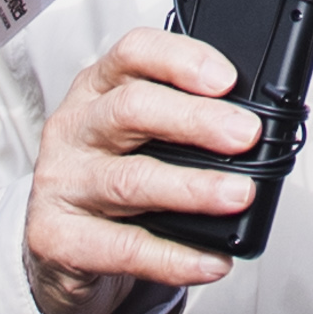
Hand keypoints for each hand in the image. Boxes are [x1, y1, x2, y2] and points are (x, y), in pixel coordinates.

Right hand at [22, 24, 261, 313]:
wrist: (59, 247)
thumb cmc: (112, 178)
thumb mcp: (138, 135)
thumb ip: (182, 123)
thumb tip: (254, 129)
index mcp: (97, 89)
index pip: (134, 53)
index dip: (181, 59)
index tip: (227, 78)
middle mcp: (74, 128)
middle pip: (131, 109)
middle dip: (195, 120)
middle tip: (246, 135)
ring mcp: (62, 183)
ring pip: (129, 179)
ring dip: (192, 188)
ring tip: (238, 195)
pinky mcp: (58, 237)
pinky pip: (123, 248)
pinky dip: (173, 257)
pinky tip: (210, 260)